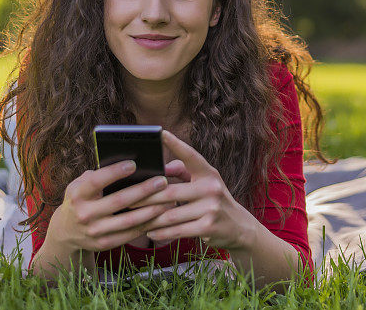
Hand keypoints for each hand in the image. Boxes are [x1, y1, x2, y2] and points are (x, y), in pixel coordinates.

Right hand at [46, 160, 173, 252]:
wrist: (66, 232)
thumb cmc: (81, 199)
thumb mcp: (81, 185)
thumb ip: (99, 175)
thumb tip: (127, 164)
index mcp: (78, 194)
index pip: (97, 181)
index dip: (114, 172)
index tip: (133, 164)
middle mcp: (85, 214)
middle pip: (119, 201)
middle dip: (143, 190)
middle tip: (162, 180)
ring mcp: (95, 231)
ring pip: (128, 221)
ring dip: (151, 210)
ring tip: (169, 200)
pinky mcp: (104, 244)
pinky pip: (130, 234)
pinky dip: (147, 224)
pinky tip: (161, 215)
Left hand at [134, 130, 258, 250]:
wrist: (239, 226)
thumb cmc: (212, 200)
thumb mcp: (203, 182)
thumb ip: (183, 172)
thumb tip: (162, 168)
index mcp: (209, 173)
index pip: (191, 156)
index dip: (176, 144)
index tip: (160, 133)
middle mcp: (211, 188)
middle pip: (170, 192)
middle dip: (145, 197)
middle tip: (126, 199)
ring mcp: (211, 208)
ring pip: (171, 214)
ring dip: (150, 218)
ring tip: (135, 218)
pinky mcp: (208, 227)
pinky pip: (177, 230)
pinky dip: (161, 232)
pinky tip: (150, 232)